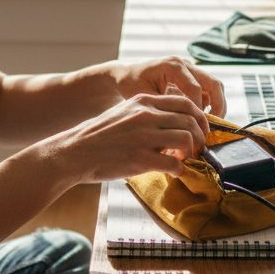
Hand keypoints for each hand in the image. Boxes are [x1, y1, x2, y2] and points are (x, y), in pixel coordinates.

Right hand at [44, 92, 208, 182]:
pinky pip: (174, 163)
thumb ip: (148, 114)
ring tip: (183, 159)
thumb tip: (173, 123)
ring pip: (186, 139)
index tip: (200, 130)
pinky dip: (179, 169)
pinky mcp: (140, 158)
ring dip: (191, 152)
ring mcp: (143, 136)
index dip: (200, 118)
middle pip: (190, 121)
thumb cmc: (99, 136)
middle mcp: (146, 115)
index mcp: (143, 101)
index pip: (185, 103)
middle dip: (200, 136)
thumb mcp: (124, 113)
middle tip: (196, 148)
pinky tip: (173, 172)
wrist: (74, 152)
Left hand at [108, 56, 226, 117]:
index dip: (197, 109)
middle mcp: (185, 64)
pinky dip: (210, 104)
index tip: (194, 127)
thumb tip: (181, 123)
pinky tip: (201, 120)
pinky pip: (208, 90)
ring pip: (214, 86)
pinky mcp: (192, 77)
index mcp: (173, 65)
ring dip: (217, 105)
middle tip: (214, 127)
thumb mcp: (143, 96)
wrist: (127, 75)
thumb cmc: (131, 84)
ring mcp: (190, 70)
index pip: (195, 88)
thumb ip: (163, 107)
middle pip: (213, 83)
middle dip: (218, 106)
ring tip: (210, 125)